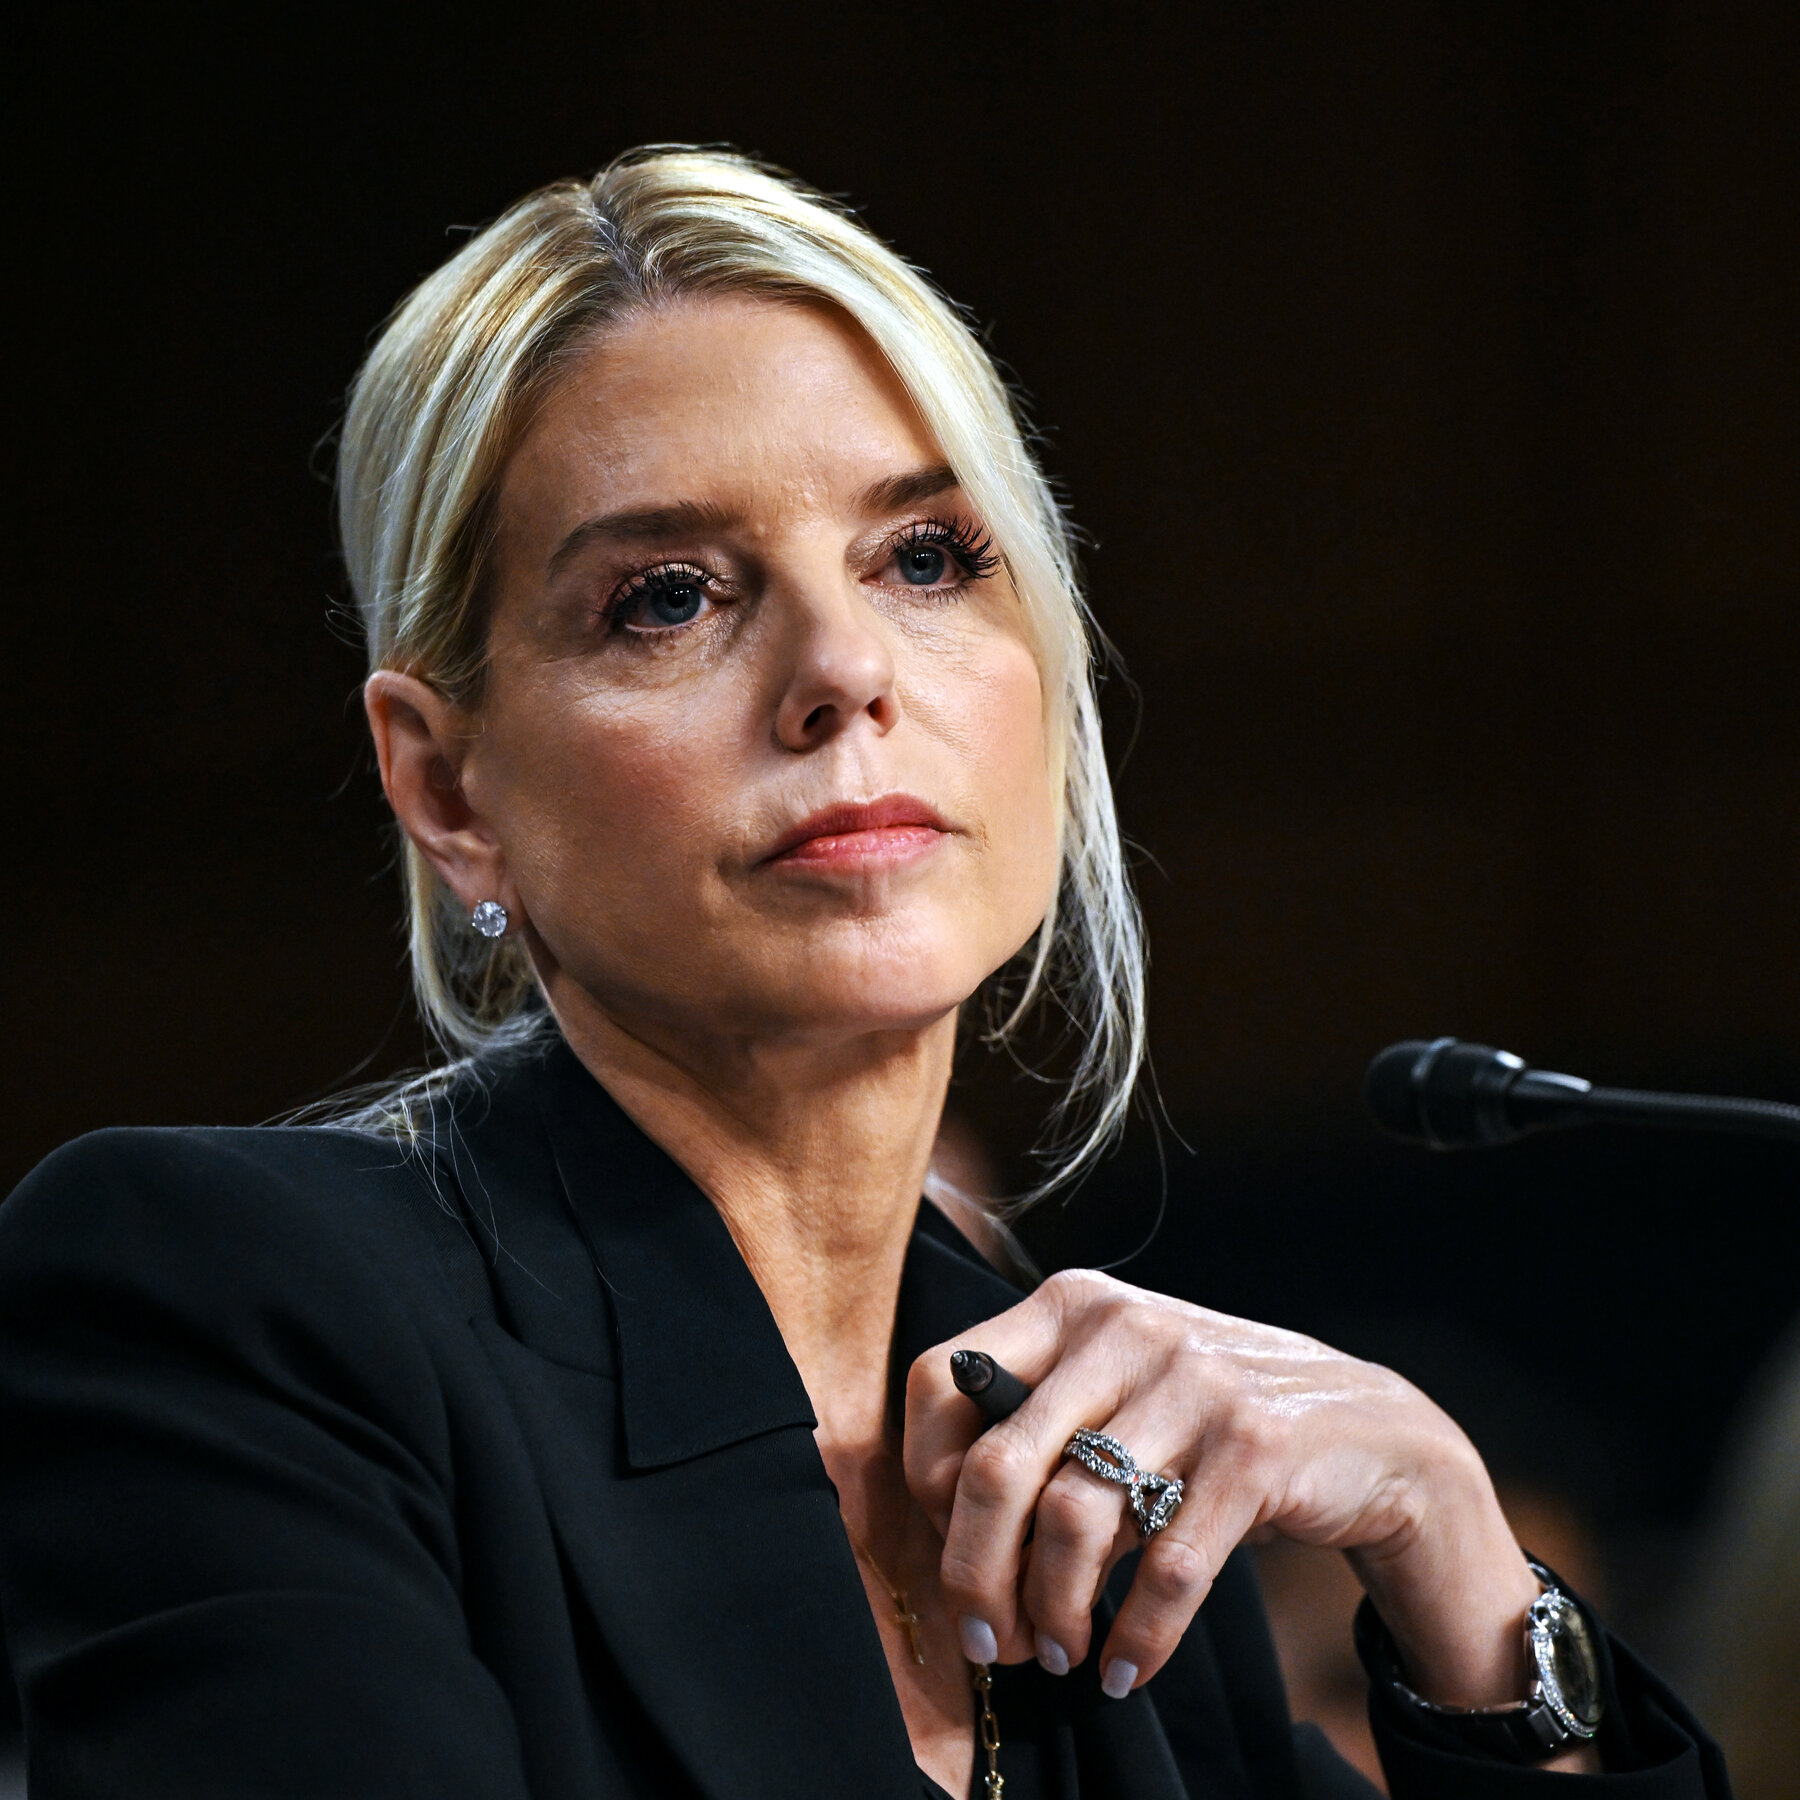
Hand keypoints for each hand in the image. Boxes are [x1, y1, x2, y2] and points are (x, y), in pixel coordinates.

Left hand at [904, 1269, 1543, 1710]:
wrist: (1368, 1428)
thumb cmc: (1206, 1424)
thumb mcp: (1116, 1394)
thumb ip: (1038, 1430)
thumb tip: (948, 1535)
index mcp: (1072, 1304)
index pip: (942, 1381)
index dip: (926, 1479)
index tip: (953, 1548)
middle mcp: (1124, 1327)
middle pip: (998, 1466)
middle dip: (977, 1574)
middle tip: (989, 1641)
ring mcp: (1194, 1383)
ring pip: (1075, 1522)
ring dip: (1055, 1614)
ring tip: (1060, 1656)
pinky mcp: (1256, 1448)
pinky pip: (1168, 1567)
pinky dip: (1136, 1636)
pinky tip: (1123, 1669)